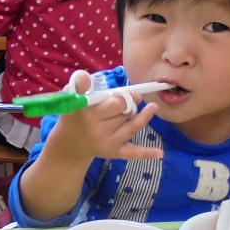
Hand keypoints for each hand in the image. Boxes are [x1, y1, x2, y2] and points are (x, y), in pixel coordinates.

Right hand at [19, 73, 161, 220]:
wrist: (69, 145)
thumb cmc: (74, 115)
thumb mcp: (70, 96)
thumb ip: (80, 84)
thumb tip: (86, 77)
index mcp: (87, 113)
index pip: (113, 103)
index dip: (124, 97)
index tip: (126, 94)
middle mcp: (97, 129)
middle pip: (124, 113)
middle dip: (130, 104)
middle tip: (133, 98)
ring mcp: (107, 142)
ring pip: (132, 127)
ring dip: (143, 116)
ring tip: (152, 107)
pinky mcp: (114, 153)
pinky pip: (132, 152)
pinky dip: (146, 153)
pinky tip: (160, 153)